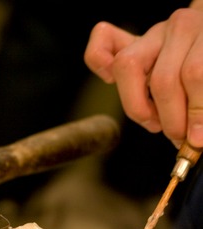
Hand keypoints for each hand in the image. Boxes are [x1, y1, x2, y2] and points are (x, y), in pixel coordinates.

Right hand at [84, 7, 202, 147]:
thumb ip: (202, 106)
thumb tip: (196, 138)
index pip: (195, 75)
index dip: (196, 113)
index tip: (196, 139)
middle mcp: (178, 27)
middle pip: (162, 79)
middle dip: (170, 119)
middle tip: (178, 136)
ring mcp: (151, 34)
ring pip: (127, 66)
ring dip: (139, 107)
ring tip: (155, 123)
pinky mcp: (128, 42)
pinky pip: (99, 47)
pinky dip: (98, 65)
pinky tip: (109, 81)